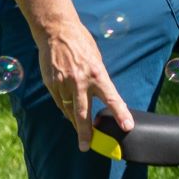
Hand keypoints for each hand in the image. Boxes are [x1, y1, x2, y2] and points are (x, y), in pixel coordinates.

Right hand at [42, 18, 132, 153]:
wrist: (57, 32)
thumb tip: (102, 96)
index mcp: (98, 74)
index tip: (128, 126)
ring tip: (81, 133)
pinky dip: (64, 109)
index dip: (121, 113)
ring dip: (74, 122)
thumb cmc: (81, 44)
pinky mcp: (51, 84)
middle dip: (85, 132)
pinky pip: (59, 102)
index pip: (112, 98)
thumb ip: (98, 79)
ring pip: (69, 110)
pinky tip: (68, 114)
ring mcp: (64, 83)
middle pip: (83, 113)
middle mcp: (80, 81)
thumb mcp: (96, 60)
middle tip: (86, 146)